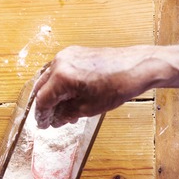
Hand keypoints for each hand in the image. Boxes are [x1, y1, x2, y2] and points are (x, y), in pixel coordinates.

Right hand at [34, 45, 169, 128]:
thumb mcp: (88, 107)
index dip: (41, 115)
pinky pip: (59, 71)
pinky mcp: (74, 53)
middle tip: (49, 119)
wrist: (137, 66)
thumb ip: (66, 114)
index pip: (42, 99)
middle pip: (42, 87)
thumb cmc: (117, 86)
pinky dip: (60, 84)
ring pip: (50, 79)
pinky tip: (69, 97)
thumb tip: (55, 120)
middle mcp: (59, 62)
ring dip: (53, 95)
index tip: (43, 125)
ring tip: (63, 111)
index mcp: (61, 76)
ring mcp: (66, 55)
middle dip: (45, 105)